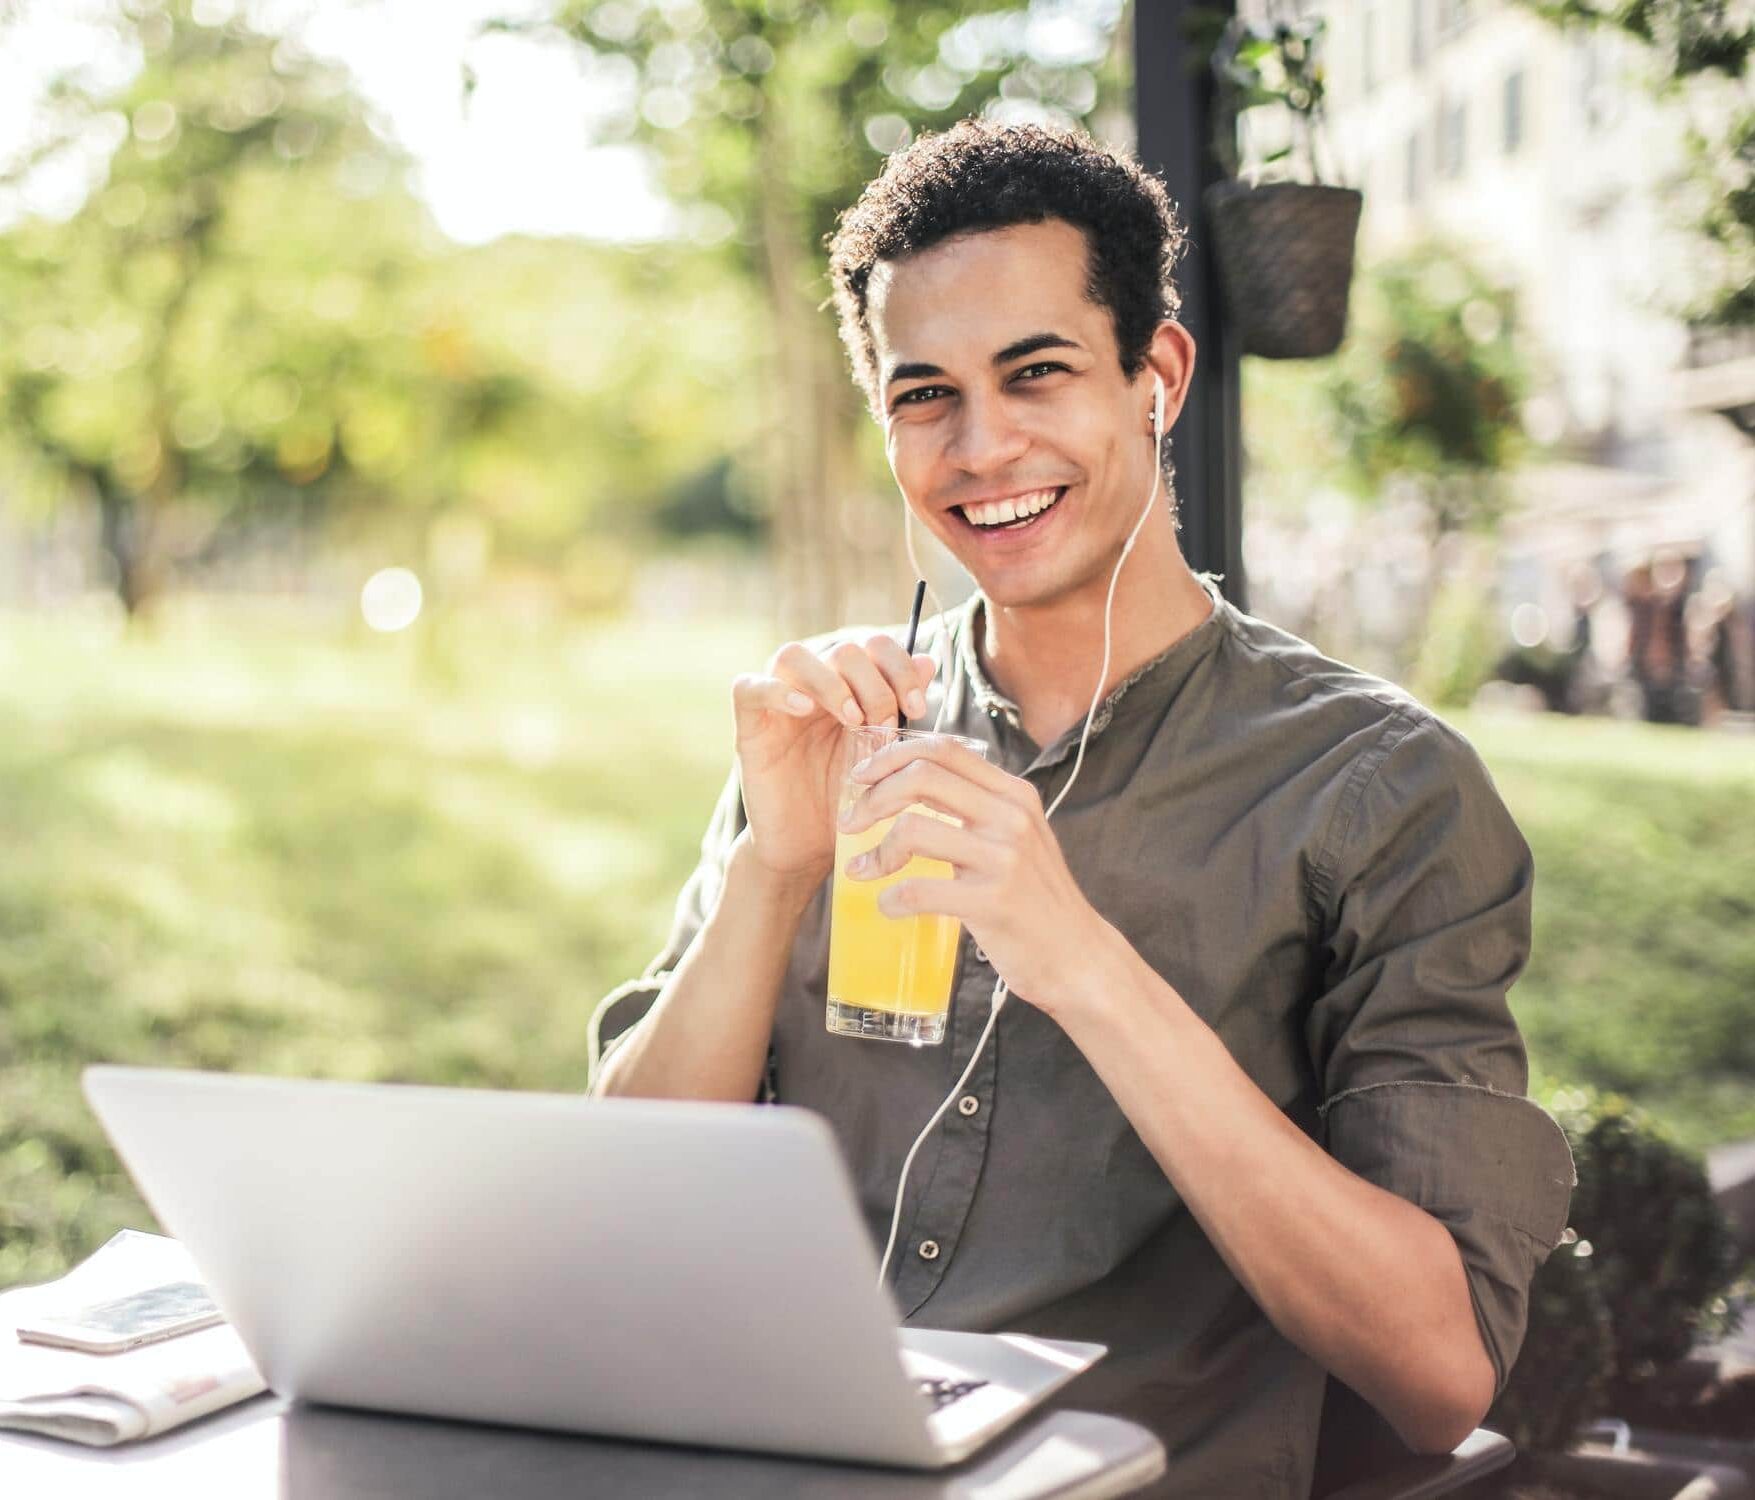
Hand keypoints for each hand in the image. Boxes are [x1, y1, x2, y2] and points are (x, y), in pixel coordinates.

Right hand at [731, 634, 935, 888]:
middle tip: (884, 725)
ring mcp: (777, 705)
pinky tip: (804, 710)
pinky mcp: (750, 728)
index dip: (899, 666)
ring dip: (830, 681)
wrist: (810, 849)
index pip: (873, 647)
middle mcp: (812, 689)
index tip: (917, 708)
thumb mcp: (884, 755)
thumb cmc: (849, 803)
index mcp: (848, 689)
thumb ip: (901, 709)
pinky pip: (747, 687)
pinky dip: (776, 689)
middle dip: (873, 683)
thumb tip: (927, 661)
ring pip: (792, 656)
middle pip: (841, 650)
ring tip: (853, 719)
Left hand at [838, 735, 1108, 1015]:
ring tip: (861, 871)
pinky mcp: (994, 902)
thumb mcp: (1016, 838)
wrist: (1077, 957)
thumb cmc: (1035, 899)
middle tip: (850, 823)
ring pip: (914, 829)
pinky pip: (920, 890)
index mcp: (1014, 794)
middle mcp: (1011, 817)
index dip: (892, 755)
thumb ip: (976, 809)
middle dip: (873, 797)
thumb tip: (909, 786)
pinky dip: (892, 898)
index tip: (861, 777)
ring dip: (875, 852)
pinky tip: (889, 907)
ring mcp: (1005, 858)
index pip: (943, 749)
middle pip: (922, 777)